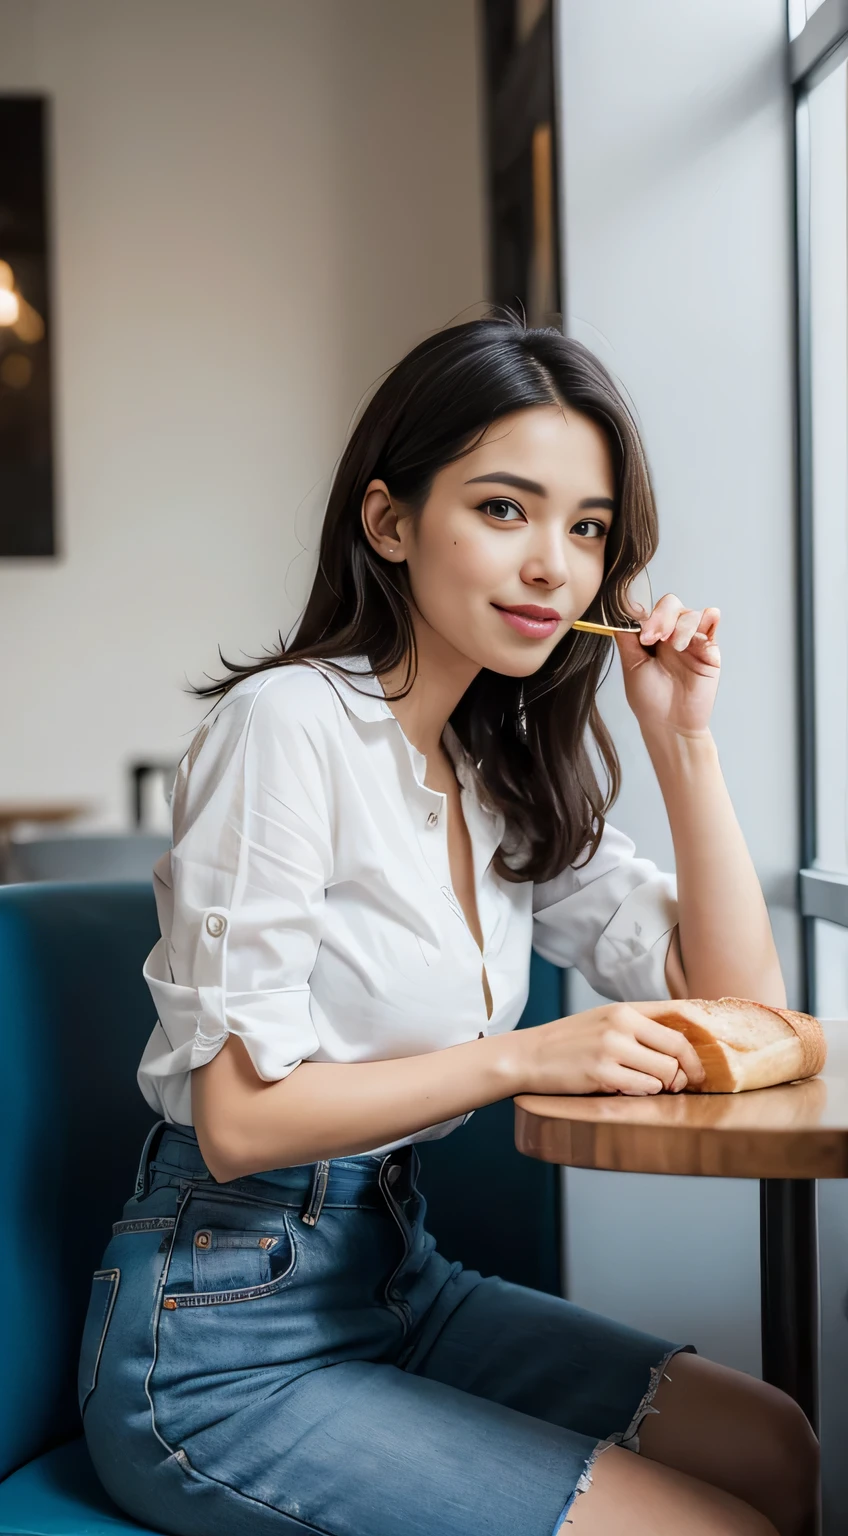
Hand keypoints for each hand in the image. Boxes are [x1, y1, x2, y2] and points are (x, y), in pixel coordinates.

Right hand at [514, 1001, 705, 1096]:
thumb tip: (681, 1044)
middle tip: (684, 1083)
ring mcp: (612, 1048)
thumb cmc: (569, 1042)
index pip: (680, 1013)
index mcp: (624, 1009)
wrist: (529, 1055)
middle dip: (688, 1071)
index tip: (709, 1053)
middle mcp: (621, 1024)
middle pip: (679, 1047)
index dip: (701, 1035)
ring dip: (661, 1085)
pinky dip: (642, 1093)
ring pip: (665, 1072)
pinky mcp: (602, 1073)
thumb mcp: (604, 1022)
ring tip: (642, 1085)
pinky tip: (625, 1089)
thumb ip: (638, 1026)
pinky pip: (644, 1088)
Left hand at [614, 593, 720, 738]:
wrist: (670, 723)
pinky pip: (712, 620)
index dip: (647, 617)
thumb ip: (627, 638)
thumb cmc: (649, 699)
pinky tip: (693, 638)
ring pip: (690, 613)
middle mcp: (672, 635)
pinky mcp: (710, 648)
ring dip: (681, 626)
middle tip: (656, 638)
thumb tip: (621, 612)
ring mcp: (692, 640)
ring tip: (675, 647)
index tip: (643, 636)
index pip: (651, 611)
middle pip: (671, 605)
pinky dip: (706, 619)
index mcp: (652, 637)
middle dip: (663, 617)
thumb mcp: (631, 665)